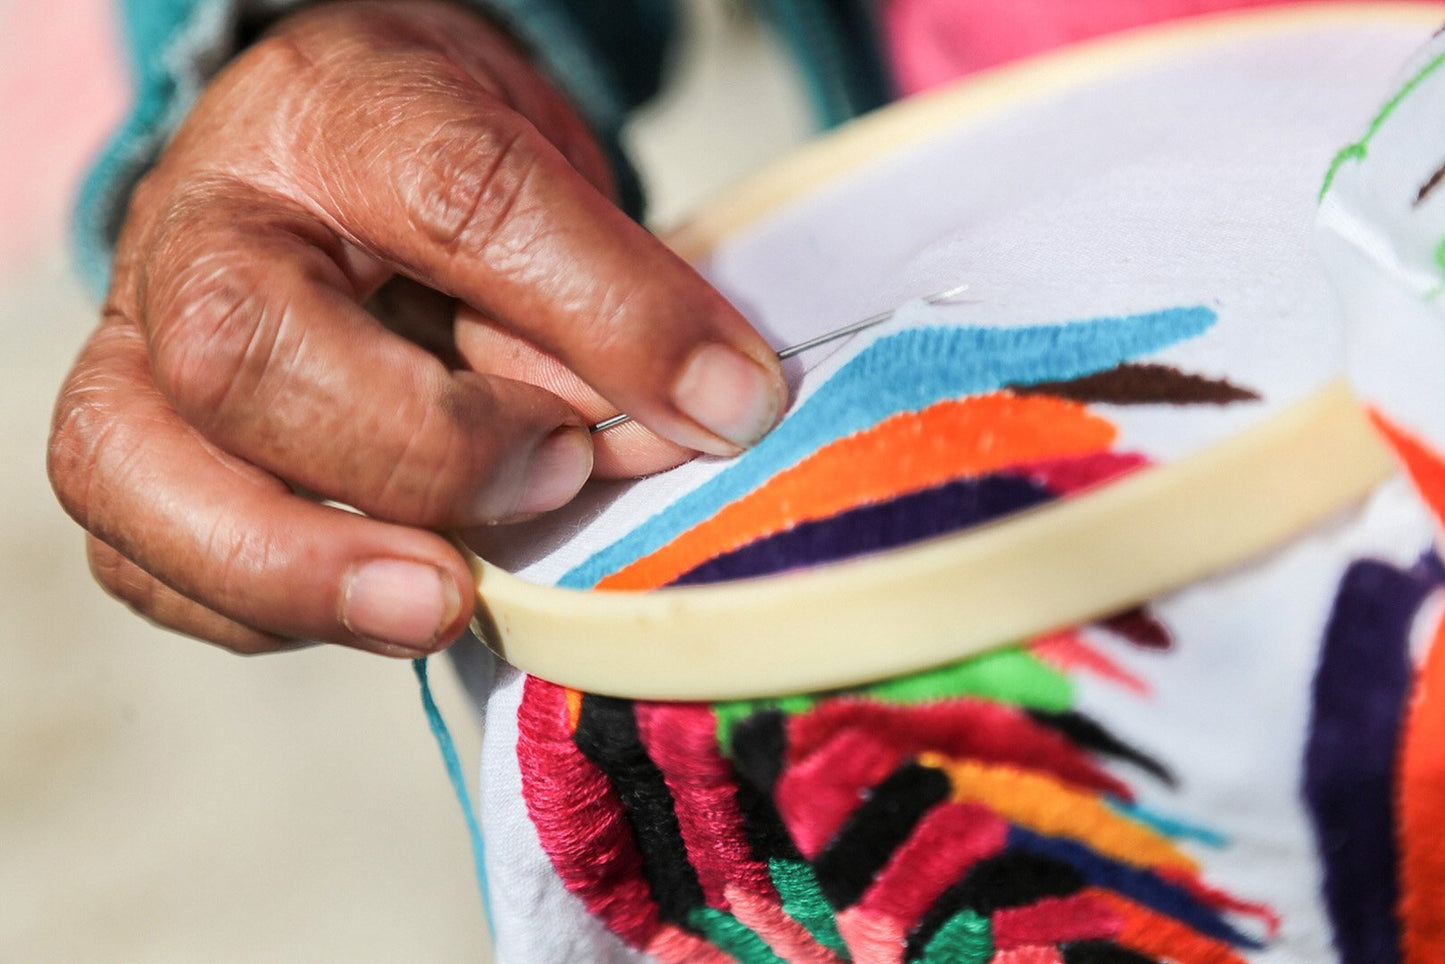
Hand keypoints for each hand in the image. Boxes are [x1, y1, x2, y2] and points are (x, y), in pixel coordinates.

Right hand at [48, 1, 785, 657]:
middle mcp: (205, 224)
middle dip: (422, 454)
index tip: (724, 401)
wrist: (324, 156)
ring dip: (305, 568)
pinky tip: (374, 600)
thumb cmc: (437, 162)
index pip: (460, 198)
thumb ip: (610, 294)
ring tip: (445, 601)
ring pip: (138, 468)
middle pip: (243, 350)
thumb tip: (696, 420)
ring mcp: (139, 339)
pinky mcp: (125, 444)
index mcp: (336, 117)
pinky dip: (259, 609)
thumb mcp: (552, 179)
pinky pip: (141, 558)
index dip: (606, 312)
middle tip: (555, 480)